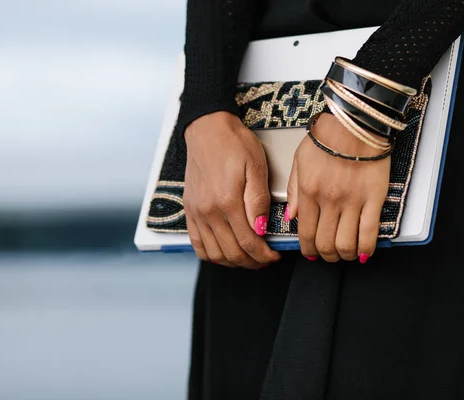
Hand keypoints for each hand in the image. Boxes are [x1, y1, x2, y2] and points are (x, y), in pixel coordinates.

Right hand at [183, 111, 280, 268]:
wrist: (208, 129)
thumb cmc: (234, 144)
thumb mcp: (256, 167)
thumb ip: (258, 201)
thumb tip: (261, 229)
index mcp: (228, 202)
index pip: (248, 242)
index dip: (264, 255)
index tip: (274, 256)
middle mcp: (209, 211)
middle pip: (232, 253)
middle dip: (252, 262)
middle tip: (265, 259)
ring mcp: (196, 212)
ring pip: (214, 254)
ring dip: (233, 262)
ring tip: (248, 257)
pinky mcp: (189, 210)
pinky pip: (197, 244)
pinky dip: (211, 255)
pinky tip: (224, 253)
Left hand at [286, 113, 389, 263]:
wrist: (356, 122)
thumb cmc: (328, 137)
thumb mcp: (300, 160)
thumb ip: (294, 191)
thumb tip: (291, 217)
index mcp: (309, 191)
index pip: (306, 232)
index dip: (308, 250)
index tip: (311, 253)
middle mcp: (329, 200)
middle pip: (325, 243)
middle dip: (326, 256)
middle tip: (329, 255)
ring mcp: (352, 201)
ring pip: (346, 244)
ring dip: (345, 255)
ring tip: (346, 254)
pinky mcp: (374, 199)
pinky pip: (369, 233)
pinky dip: (366, 249)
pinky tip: (364, 253)